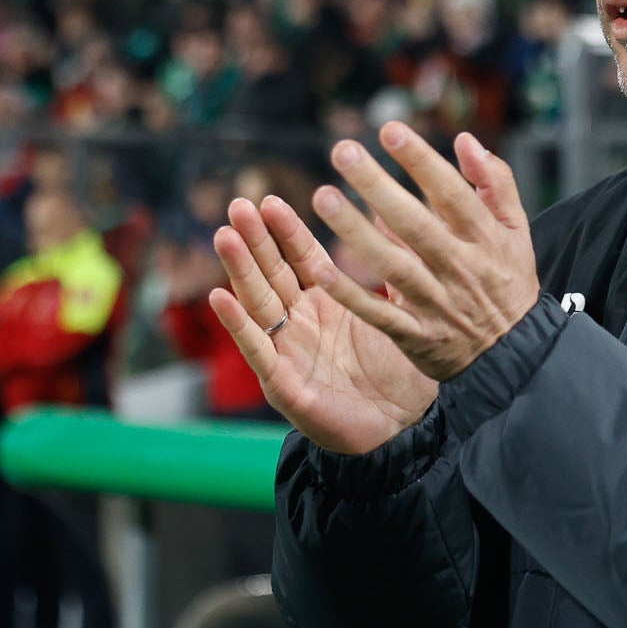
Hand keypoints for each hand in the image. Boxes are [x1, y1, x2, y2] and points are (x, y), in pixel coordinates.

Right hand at [209, 196, 437, 455]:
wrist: (406, 428)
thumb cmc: (401, 370)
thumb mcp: (393, 310)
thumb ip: (387, 266)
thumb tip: (386, 215)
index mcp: (326, 302)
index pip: (301, 258)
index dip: (285, 230)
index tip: (268, 199)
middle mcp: (301, 323)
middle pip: (272, 274)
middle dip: (254, 240)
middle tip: (238, 205)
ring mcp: (288, 352)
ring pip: (258, 305)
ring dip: (238, 271)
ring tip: (224, 236)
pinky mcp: (284, 385)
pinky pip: (258, 351)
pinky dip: (239, 325)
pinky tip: (220, 297)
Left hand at [289, 123, 540, 383]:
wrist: (515, 354)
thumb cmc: (509, 281)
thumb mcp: (518, 229)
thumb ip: (496, 182)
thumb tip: (466, 139)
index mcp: (486, 238)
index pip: (451, 193)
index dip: (421, 161)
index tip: (389, 129)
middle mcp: (460, 267)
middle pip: (415, 224)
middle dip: (378, 186)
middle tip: (343, 151)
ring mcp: (437, 302)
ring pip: (392, 264)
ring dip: (355, 232)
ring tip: (323, 197)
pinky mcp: (416, 334)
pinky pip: (378, 313)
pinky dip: (350, 293)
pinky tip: (319, 268)